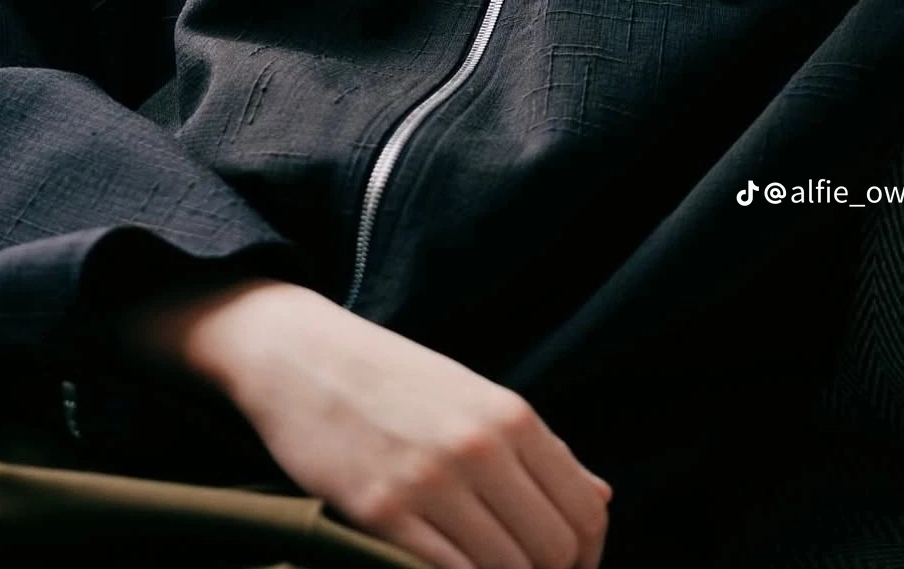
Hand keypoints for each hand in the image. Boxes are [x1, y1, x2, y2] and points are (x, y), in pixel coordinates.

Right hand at [114, 276, 612, 568]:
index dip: (587, 556)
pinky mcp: (381, 514)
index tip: (567, 566)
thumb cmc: (391, 377)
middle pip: (553, 552)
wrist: (301, 355)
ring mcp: (431, 482)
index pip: (584, 511)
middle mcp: (480, 447)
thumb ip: (541, 449)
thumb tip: (601, 498)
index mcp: (510, 415)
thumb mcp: (473, 394)